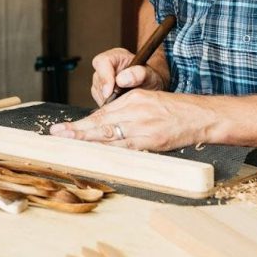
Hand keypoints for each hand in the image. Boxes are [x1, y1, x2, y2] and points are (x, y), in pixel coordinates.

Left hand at [49, 90, 212, 151]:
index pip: (101, 113)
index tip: (61, 130)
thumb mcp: (146, 102)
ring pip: (110, 136)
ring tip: (70, 146)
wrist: (199, 116)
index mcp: (132, 99)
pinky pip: (126, 149)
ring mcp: (143, 127)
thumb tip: (102, 126)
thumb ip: (125, 113)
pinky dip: (110, 153)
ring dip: (88, 143)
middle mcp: (135, 111)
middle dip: (77, 131)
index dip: (80, 124)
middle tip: (57, 136)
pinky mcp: (152, 141)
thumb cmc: (172, 110)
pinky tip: (97, 156)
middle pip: (101, 123)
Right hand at [91, 47, 165, 105]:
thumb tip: (121, 79)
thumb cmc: (150, 78)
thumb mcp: (150, 75)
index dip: (104, 77)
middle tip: (120, 101)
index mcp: (116, 56)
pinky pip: (99, 100)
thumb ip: (139, 74)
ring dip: (108, 100)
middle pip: (97, 78)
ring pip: (97, 91)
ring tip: (124, 103)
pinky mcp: (100, 92)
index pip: (102, 62)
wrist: (152, 87)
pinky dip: (109, 105)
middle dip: (107, 92)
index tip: (110, 92)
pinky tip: (120, 106)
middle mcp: (106, 66)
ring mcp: (101, 79)